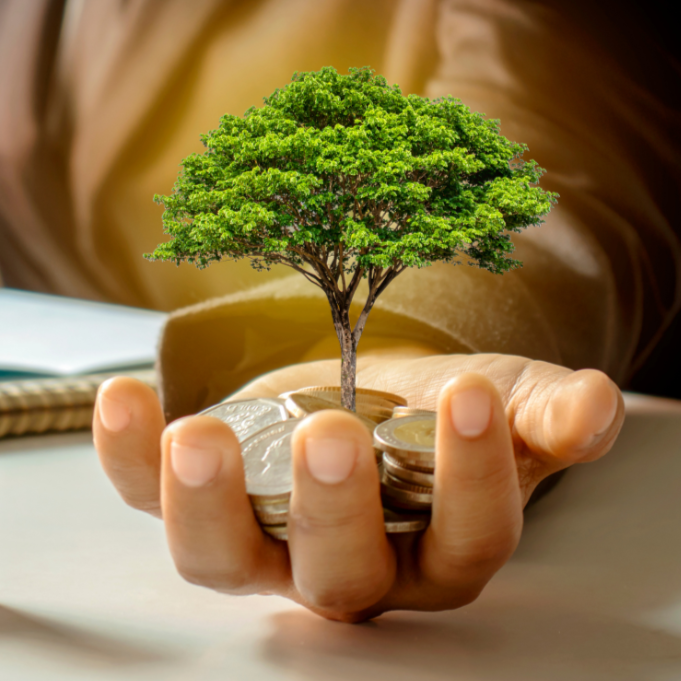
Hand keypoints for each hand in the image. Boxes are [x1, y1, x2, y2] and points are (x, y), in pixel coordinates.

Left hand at [93, 353, 623, 621]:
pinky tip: (126, 402)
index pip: (468, 538)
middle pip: (340, 574)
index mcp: (438, 547)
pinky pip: (150, 498)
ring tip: (198, 438)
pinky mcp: (210, 495)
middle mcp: (351, 563)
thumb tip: (591, 407)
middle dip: (334, 511)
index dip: (474, 478)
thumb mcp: (508, 402)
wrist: (375, 392)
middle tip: (332, 436)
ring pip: (225, 560)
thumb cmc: (442, 409)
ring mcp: (267, 538)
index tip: (471, 398)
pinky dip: (128, 459)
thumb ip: (545, 414)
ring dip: (204, 506)